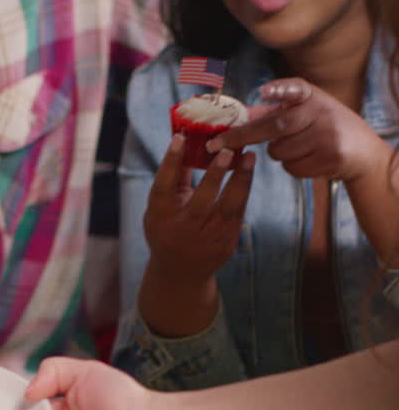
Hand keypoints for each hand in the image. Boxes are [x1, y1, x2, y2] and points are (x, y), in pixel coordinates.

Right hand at [143, 134, 254, 283]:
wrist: (180, 272)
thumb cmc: (168, 227)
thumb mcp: (161, 207)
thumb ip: (173, 178)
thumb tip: (185, 139)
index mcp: (160, 218)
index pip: (163, 188)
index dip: (170, 162)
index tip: (180, 138)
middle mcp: (182, 231)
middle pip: (200, 202)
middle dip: (214, 176)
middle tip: (227, 151)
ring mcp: (207, 240)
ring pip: (228, 208)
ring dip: (240, 181)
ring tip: (249, 156)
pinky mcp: (226, 244)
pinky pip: (238, 213)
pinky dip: (244, 190)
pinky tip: (248, 171)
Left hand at [206, 78, 378, 180]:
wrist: (361, 149)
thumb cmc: (322, 125)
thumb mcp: (304, 110)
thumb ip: (272, 111)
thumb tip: (236, 115)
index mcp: (310, 95)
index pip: (295, 88)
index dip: (280, 90)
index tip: (265, 92)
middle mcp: (320, 111)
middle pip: (274, 126)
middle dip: (241, 137)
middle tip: (216, 145)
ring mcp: (327, 135)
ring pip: (279, 152)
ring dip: (279, 154)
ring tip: (299, 147)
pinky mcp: (331, 157)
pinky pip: (292, 168)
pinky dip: (292, 167)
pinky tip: (310, 159)